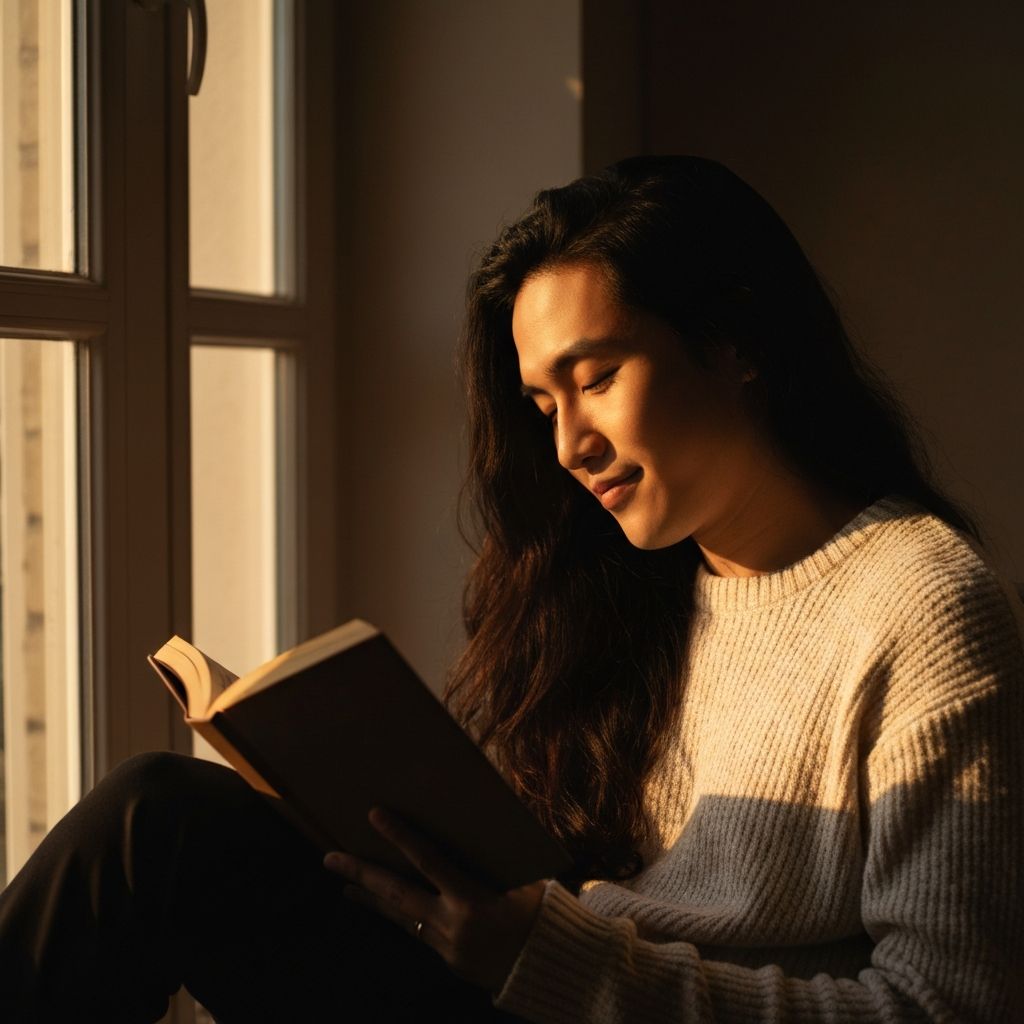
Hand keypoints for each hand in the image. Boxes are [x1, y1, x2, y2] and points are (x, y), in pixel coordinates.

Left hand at [323, 808, 546, 992]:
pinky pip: (420, 931)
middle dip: (361, 874)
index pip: (427, 861)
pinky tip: (391, 906)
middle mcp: (451, 925)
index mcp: (471, 901)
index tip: (374, 815)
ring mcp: (446, 947)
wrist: (552, 972)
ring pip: (400, 917)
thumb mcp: (526, 882)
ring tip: (344, 887)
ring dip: (372, 900)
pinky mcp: (449, 961)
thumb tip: (484, 826)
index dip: (400, 836)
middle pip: (396, 894)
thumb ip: (498, 860)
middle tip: (329, 858)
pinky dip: (403, 916)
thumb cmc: (544, 917)